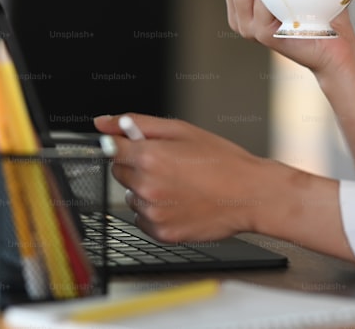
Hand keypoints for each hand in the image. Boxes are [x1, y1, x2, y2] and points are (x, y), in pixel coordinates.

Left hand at [93, 113, 354, 260]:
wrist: (251, 195)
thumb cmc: (223, 161)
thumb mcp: (182, 130)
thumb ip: (138, 124)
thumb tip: (103, 122)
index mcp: (149, 156)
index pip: (110, 148)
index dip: (125, 145)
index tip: (134, 146)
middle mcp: (146, 186)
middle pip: (120, 172)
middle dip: (138, 166)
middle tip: (170, 164)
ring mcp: (153, 212)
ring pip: (132, 197)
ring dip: (147, 190)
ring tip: (180, 185)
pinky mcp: (161, 232)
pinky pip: (144, 220)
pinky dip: (156, 212)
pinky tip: (180, 202)